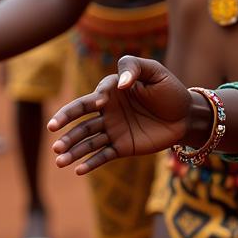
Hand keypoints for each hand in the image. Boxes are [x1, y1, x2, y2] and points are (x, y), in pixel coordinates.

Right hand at [48, 56, 192, 174]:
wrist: (186, 116)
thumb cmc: (170, 90)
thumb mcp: (156, 72)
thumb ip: (135, 68)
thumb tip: (119, 83)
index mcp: (113, 90)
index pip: (96, 94)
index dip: (94, 98)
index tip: (100, 102)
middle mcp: (108, 110)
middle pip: (81, 118)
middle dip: (65, 124)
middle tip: (51, 130)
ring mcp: (113, 130)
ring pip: (87, 140)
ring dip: (72, 148)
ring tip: (59, 158)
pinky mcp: (121, 147)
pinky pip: (102, 155)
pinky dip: (90, 163)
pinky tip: (78, 170)